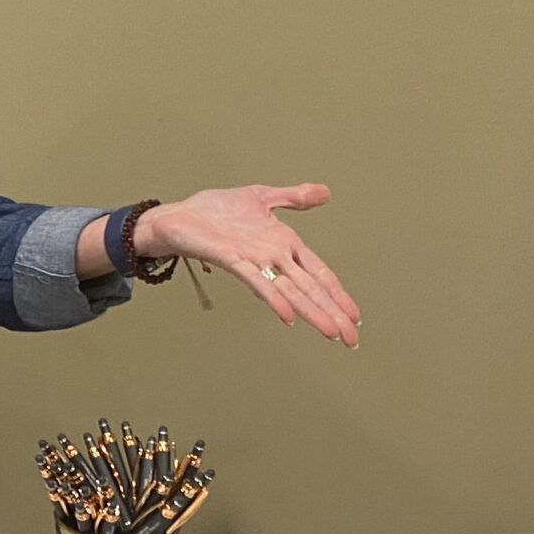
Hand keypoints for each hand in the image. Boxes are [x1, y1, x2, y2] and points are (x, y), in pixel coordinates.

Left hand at [134, 183, 361, 347]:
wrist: (179, 216)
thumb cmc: (215, 211)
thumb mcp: (262, 197)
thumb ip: (294, 197)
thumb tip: (325, 192)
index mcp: (284, 244)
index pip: (319, 273)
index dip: (338, 294)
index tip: (354, 317)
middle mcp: (273, 257)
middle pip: (310, 288)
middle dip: (333, 313)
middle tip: (352, 341)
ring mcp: (255, 260)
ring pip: (290, 290)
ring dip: (312, 312)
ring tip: (331, 333)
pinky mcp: (233, 259)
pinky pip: (256, 281)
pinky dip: (273, 298)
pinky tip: (287, 315)